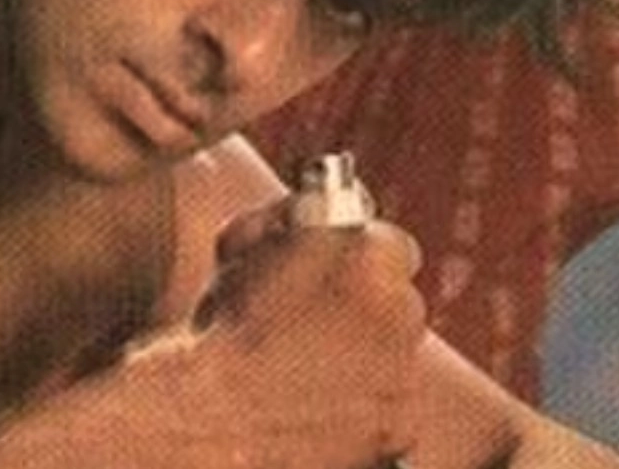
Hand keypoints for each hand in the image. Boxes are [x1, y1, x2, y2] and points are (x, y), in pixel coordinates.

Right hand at [187, 203, 427, 467]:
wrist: (214, 413)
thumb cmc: (227, 318)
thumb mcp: (246, 239)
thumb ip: (294, 210)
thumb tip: (322, 196)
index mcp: (375, 259)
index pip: (393, 245)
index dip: (362, 255)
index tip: (341, 266)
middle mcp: (404, 312)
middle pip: (399, 299)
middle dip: (367, 302)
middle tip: (319, 313)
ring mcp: (404, 372)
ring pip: (394, 350)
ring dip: (365, 348)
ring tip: (308, 359)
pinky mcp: (397, 422)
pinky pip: (386, 400)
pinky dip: (361, 398)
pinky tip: (316, 395)